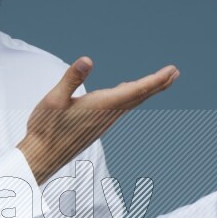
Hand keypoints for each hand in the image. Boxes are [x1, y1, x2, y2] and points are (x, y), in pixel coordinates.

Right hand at [17, 57, 178, 184]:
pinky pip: (120, 108)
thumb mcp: (54, 98)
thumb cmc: (45, 128)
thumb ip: (71, 79)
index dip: (155, 80)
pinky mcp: (97, 125)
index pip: (134, 90)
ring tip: (160, 81)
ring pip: (131, 103)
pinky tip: (128, 92)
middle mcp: (106, 115)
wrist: (41, 157)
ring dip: (147, 90)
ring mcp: (103, 122)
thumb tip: (87, 60)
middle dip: (158, 84)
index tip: (171, 71)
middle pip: (138, 97)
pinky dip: (131, 97)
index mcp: (100, 106)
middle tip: (175, 72)